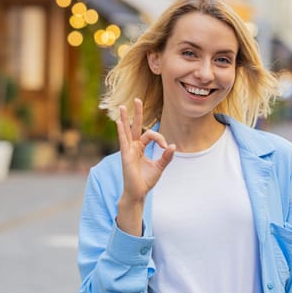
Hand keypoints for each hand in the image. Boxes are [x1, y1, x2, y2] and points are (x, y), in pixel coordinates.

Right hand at [116, 98, 174, 235]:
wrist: (138, 193)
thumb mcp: (160, 167)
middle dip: (137, 113)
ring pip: (127, 131)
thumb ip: (166, 156)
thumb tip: (173, 145)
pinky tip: (119, 122)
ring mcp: (128, 150)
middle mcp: (133, 147)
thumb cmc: (146, 181)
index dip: (159, 137)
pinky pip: (123, 141)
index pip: (150, 135)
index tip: (165, 146)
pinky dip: (121, 131)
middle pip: (135, 126)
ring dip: (125, 118)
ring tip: (123, 106)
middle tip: (137, 99)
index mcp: (140, 148)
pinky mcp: (126, 156)